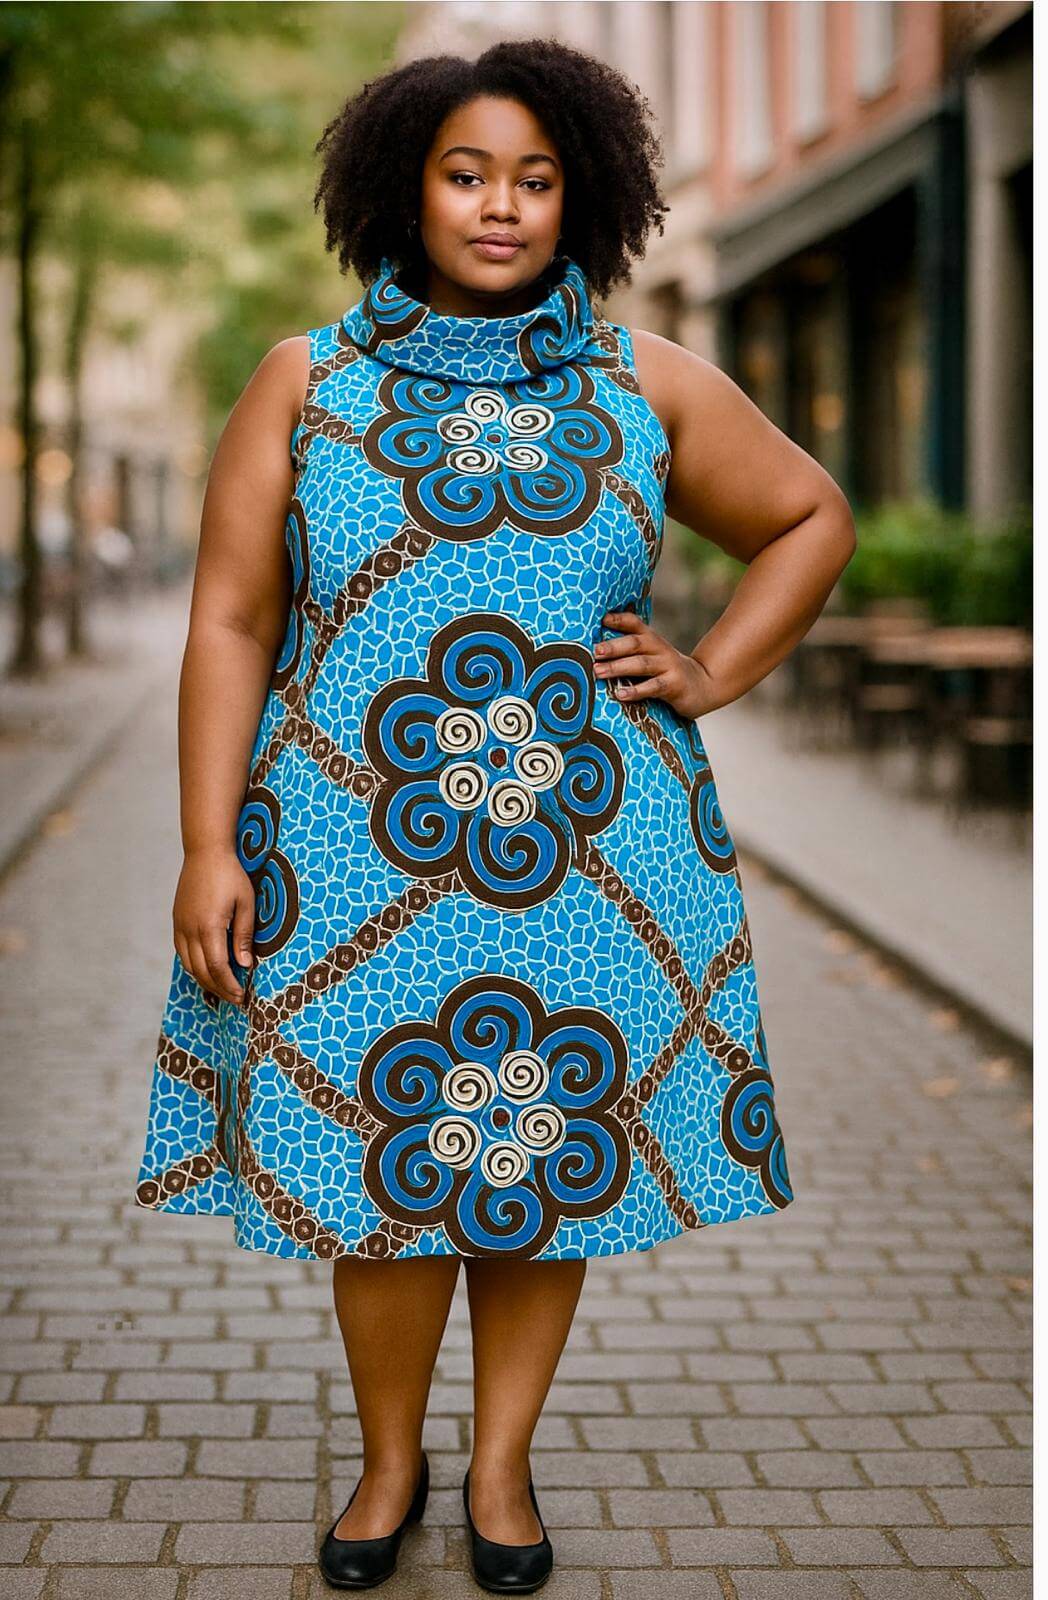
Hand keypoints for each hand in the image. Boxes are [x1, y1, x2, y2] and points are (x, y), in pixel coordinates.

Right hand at [173, 846, 255, 1006]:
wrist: (205, 852)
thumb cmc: (231, 875)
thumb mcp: (246, 903)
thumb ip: (245, 935)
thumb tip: (245, 965)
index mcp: (209, 926)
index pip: (218, 967)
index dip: (229, 985)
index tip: (242, 997)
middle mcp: (190, 929)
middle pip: (201, 971)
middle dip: (219, 989)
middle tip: (235, 999)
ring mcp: (180, 926)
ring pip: (189, 964)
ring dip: (205, 980)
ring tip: (223, 988)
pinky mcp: (177, 921)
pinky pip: (182, 952)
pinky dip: (194, 965)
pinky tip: (207, 969)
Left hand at [593, 610, 718, 718]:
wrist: (703, 685)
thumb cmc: (665, 671)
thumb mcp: (651, 655)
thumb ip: (629, 652)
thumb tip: (594, 652)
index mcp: (651, 639)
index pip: (634, 624)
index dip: (619, 619)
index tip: (601, 619)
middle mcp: (660, 649)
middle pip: (635, 644)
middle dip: (613, 647)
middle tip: (594, 651)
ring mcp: (668, 666)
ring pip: (641, 664)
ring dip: (618, 667)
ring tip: (598, 672)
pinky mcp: (674, 685)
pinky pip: (653, 687)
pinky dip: (636, 691)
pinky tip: (620, 694)